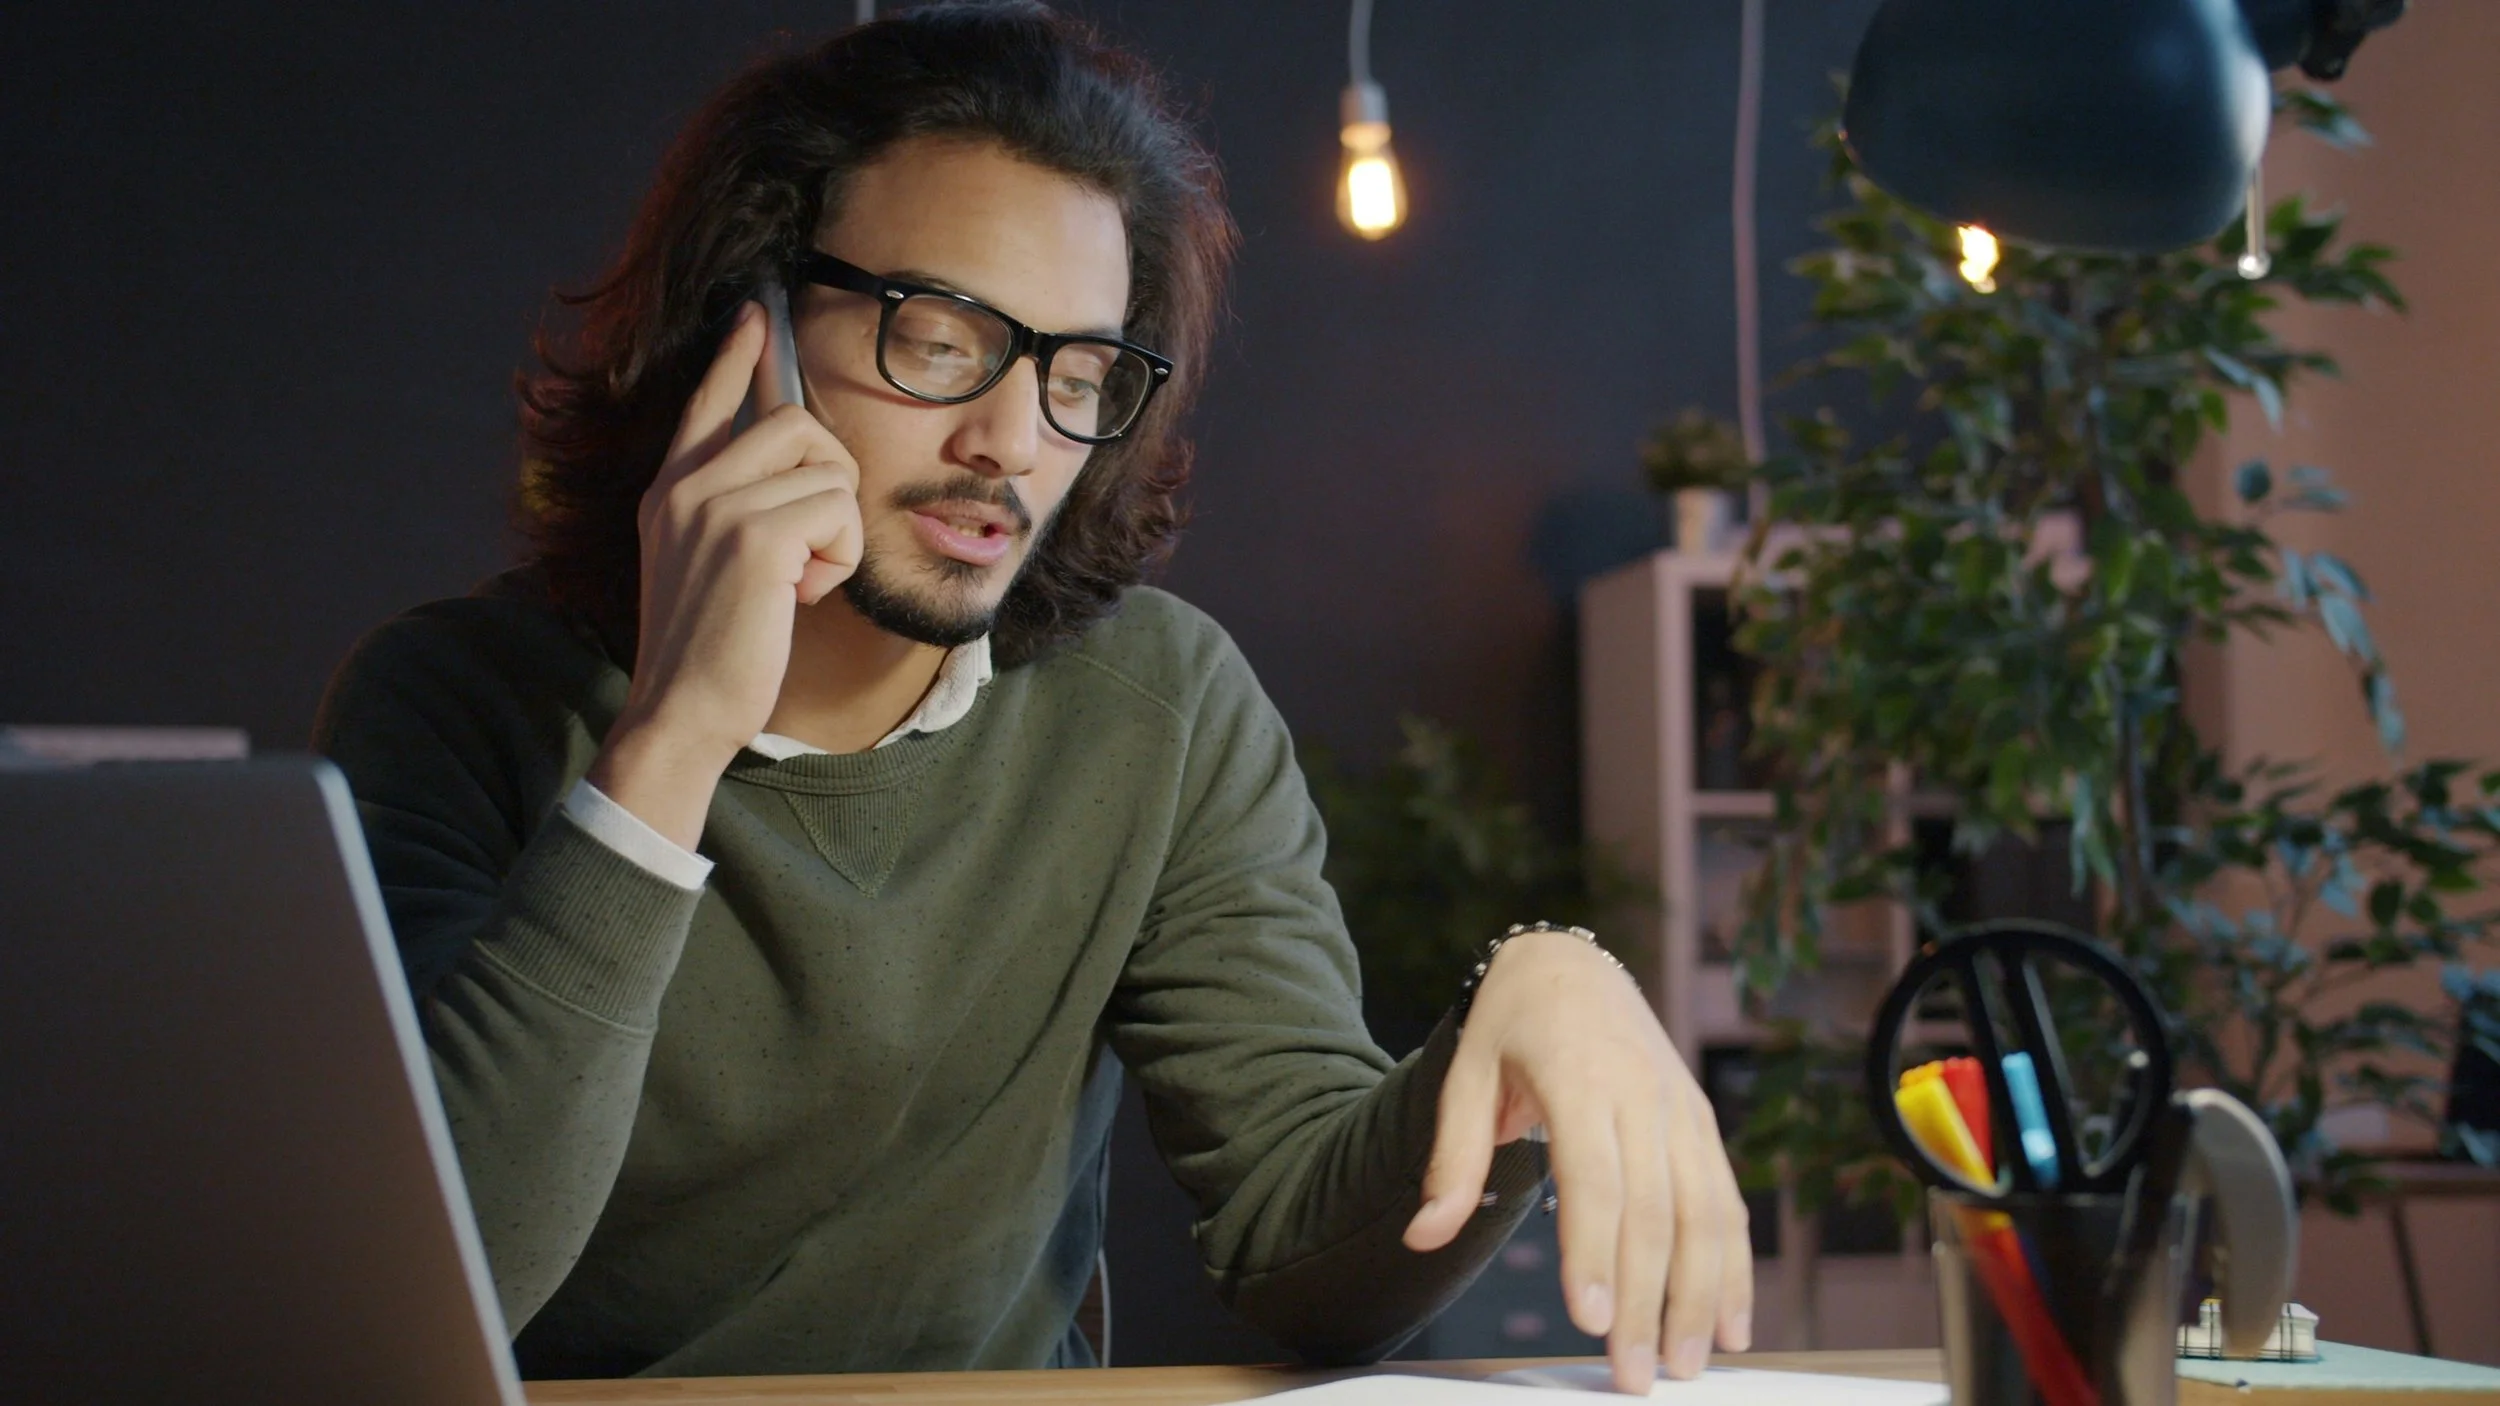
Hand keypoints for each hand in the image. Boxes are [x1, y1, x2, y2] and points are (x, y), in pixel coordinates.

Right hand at [586, 302, 863, 846]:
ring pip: (827, 467)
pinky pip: (838, 511)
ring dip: (836, 529)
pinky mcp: (753, 535)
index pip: (706, 403)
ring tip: (797, 579)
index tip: (754, 314)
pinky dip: (839, 558)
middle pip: (796, 421)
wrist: (681, 712)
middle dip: (831, 476)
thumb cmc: (710, 650)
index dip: (736, 358)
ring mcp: (715, 504)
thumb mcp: (707, 563)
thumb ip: (735, 509)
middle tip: (813, 542)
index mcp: (670, 489)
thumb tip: (800, 468)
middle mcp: (686, 485)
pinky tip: (801, 595)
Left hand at [1403, 930, 1752, 1395]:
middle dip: (1648, 1300)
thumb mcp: (1466, 1071)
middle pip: (1655, 1210)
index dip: (1594, 1249)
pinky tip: (1731, 1322)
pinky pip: (1726, 1201)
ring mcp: (1680, 1108)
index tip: (1590, 1319)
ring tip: (1685, 1365)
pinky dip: (1734, 1266)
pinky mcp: (1702, 1123)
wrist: (1572, 965)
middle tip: (1636, 1375)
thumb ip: (1451, 1155)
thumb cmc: (1512, 1024)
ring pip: (1705, 1212)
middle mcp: (1641, 1093)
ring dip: (1702, 1295)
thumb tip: (1422, 1235)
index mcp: (1578, 1076)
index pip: (1593, 1176)